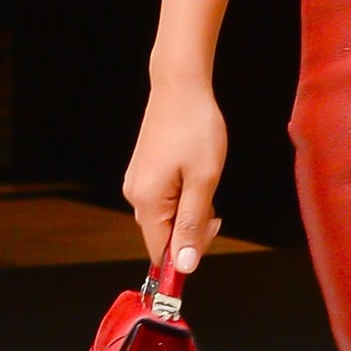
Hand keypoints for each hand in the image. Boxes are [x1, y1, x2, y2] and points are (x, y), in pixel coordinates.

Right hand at [124, 80, 228, 275]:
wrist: (180, 85)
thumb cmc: (195, 126)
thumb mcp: (203, 179)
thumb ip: (193, 223)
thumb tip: (183, 265)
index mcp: (147, 201)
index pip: (160, 252)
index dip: (186, 255)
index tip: (211, 235)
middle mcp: (135, 195)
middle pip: (163, 235)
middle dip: (193, 228)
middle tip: (214, 203)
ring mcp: (137, 182)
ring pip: (167, 216)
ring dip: (190, 210)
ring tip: (205, 180)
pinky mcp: (144, 171)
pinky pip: (164, 199)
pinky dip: (183, 195)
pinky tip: (195, 174)